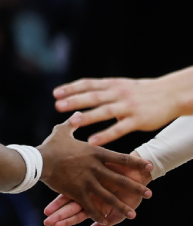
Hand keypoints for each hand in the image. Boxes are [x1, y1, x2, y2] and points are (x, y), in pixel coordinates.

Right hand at [38, 119, 152, 225]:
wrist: (38, 160)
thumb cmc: (51, 145)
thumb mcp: (62, 131)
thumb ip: (73, 123)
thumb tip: (79, 113)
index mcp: (94, 153)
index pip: (121, 158)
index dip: (136, 163)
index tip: (149, 167)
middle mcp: (95, 168)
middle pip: (120, 179)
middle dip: (136, 188)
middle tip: (149, 194)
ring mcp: (87, 181)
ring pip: (109, 196)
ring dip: (121, 206)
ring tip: (133, 214)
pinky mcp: (77, 192)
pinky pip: (91, 206)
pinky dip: (98, 214)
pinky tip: (105, 220)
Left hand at [54, 76, 181, 144]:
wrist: (169, 94)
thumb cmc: (140, 92)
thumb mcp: (120, 86)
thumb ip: (101, 91)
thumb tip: (77, 94)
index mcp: (112, 85)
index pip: (88, 84)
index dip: (71, 88)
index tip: (55, 93)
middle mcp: (118, 94)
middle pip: (93, 96)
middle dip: (74, 101)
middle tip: (57, 105)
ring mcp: (128, 107)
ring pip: (104, 111)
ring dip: (88, 116)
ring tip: (72, 122)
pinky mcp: (137, 120)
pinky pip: (119, 129)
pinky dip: (105, 135)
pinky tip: (92, 141)